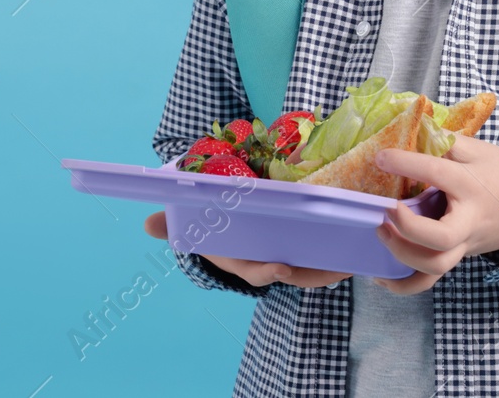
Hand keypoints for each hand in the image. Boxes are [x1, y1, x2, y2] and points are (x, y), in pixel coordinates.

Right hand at [142, 211, 353, 288]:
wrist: (225, 225)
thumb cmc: (211, 224)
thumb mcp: (191, 223)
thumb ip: (171, 223)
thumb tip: (148, 224)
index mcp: (239, 259)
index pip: (253, 270)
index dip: (266, 271)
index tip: (280, 268)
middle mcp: (261, 262)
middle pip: (288, 274)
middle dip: (309, 275)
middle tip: (331, 271)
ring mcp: (281, 258)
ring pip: (307, 270)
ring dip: (327, 270)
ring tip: (348, 264)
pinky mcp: (296, 251)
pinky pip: (316, 260)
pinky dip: (332, 261)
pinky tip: (351, 257)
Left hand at [367, 132, 498, 295]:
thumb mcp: (479, 150)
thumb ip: (446, 141)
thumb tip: (413, 128)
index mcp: (470, 185)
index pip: (437, 174)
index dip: (406, 164)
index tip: (380, 157)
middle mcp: (468, 220)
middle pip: (441, 239)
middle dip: (408, 228)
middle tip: (387, 210)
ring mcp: (464, 244)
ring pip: (436, 266)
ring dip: (403, 255)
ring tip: (381, 233)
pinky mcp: (458, 257)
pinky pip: (431, 280)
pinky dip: (405, 285)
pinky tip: (381, 279)